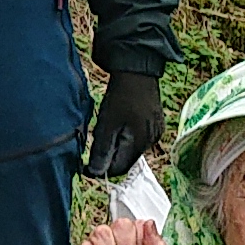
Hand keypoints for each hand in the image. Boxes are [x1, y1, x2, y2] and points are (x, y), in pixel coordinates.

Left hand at [85, 61, 165, 178]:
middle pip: (126, 159)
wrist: (137, 70)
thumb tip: (96, 174)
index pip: (120, 168)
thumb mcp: (106, 124)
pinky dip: (126, 135)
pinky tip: (120, 119)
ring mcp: (157, 132)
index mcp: (142, 143)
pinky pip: (138, 138)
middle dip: (110, 153)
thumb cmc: (120, 96)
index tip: (86, 164)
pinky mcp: (156, 123)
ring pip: (132, 148)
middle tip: (98, 135)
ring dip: (118, 143)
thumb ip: (102, 150)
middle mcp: (153, 141)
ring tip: (109, 124)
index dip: (102, 168)